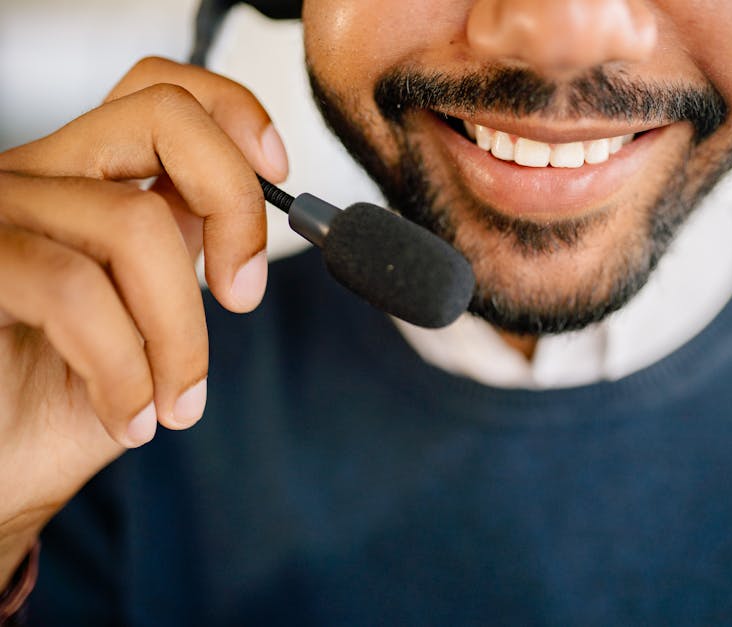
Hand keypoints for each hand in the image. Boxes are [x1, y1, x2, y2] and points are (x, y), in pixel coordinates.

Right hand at [0, 57, 287, 585]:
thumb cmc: (63, 404)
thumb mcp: (150, 319)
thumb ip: (182, 251)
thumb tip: (241, 216)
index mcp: (88, 182)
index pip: (162, 91)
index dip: (235, 115)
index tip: (279, 176)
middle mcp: (39, 177)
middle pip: (163, 119)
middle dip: (234, 207)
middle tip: (242, 298)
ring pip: (135, 225)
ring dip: (181, 335)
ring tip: (175, 404)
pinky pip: (75, 292)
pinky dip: (124, 368)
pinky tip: (130, 417)